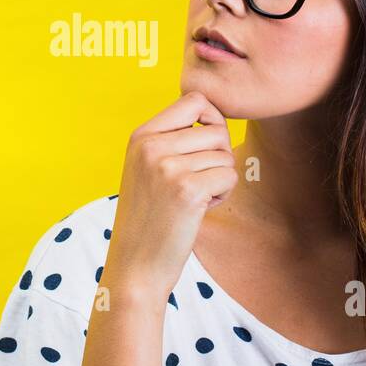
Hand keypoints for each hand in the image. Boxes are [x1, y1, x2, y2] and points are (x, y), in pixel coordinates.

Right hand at [105, 91, 237, 303]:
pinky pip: (229, 176)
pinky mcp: (188, 190)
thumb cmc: (148, 218)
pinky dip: (222, 194)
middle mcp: (152, 146)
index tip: (207, 144)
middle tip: (199, 181)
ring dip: (220, 178)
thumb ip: (171, 139)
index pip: (194, 100)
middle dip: (218, 157)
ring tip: (195, 198)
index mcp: (140, 136)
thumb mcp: (146, 168)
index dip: (212, 119)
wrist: (135, 266)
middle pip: (216, 131)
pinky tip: (201, 209)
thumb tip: (214, 114)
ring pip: (225, 155)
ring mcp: (168, 167)